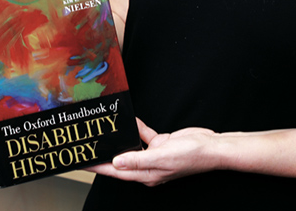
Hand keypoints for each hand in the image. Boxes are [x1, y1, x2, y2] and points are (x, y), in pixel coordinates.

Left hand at [88, 118, 218, 185]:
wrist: (212, 147)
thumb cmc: (192, 156)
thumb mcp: (162, 157)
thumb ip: (138, 160)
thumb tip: (116, 163)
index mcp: (147, 175)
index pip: (116, 171)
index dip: (98, 166)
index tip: (83, 161)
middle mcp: (148, 167)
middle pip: (120, 159)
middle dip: (105, 153)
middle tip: (88, 144)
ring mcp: (154, 155)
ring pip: (131, 146)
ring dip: (121, 138)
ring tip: (104, 131)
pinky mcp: (161, 143)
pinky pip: (144, 135)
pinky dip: (138, 127)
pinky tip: (131, 120)